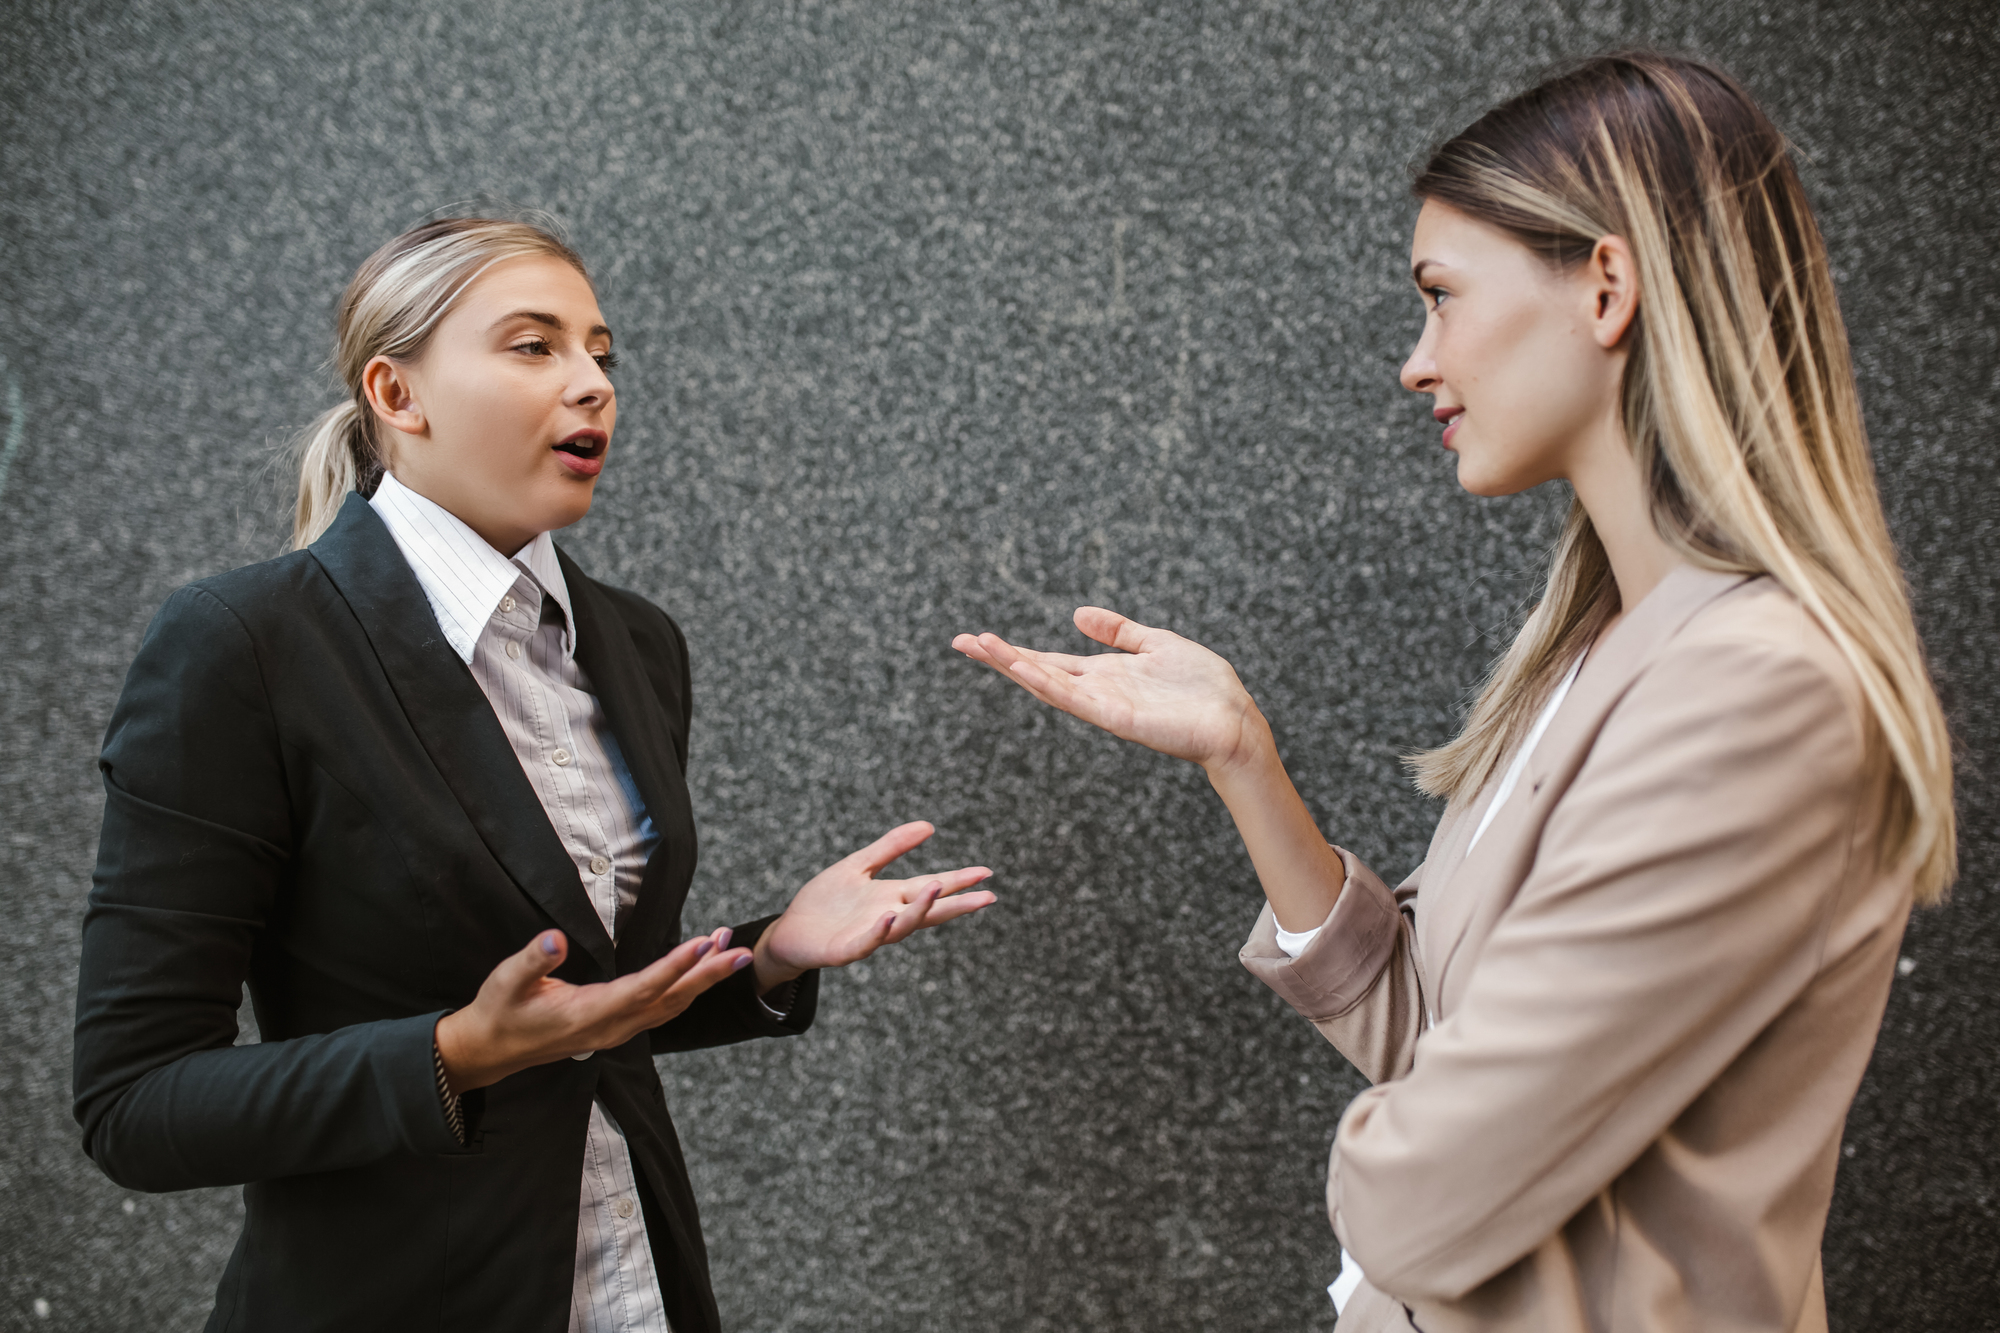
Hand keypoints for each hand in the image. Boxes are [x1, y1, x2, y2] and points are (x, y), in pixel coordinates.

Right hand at [436, 927, 750, 1092]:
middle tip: (738, 949)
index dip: (674, 967)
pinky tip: (700, 971)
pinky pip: (661, 1010)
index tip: (704, 945)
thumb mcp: (506, 982)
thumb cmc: (499, 1011)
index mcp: (588, 1015)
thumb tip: (553, 939)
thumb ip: (532, 961)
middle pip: (669, 1000)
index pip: (641, 988)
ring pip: (670, 1006)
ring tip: (728, 950)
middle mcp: (610, 1028)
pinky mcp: (616, 1029)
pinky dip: (686, 989)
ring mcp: (616, 1032)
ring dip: (702, 979)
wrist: (491, 1050)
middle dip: (707, 974)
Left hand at [752, 821, 994, 992]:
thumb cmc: (825, 901)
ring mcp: (868, 934)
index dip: (958, 881)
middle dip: (957, 904)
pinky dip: (879, 932)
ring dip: (920, 909)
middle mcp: (886, 916)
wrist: (789, 931)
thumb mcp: (859, 865)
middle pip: (928, 911)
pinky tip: (889, 917)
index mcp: (891, 896)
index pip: (931, 887)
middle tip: (987, 897)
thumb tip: (929, 825)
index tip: (986, 873)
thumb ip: (891, 847)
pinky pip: (865, 942)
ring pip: (901, 926)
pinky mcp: (844, 949)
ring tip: (937, 887)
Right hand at [953, 607, 1271, 774]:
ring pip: (1047, 684)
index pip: (1049, 661)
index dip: (1013, 650)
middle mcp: (1096, 692)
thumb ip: (1118, 631)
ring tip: (980, 646)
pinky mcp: (1116, 718)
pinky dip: (1046, 682)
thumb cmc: (1204, 688)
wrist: (1234, 721)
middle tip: (959, 641)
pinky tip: (1022, 667)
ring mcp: (1103, 706)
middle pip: (1037, 672)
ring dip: (1013, 665)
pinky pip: (1074, 698)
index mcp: (1104, 676)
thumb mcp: (1157, 644)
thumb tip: (1076, 614)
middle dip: (998, 657)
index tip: (978, 638)